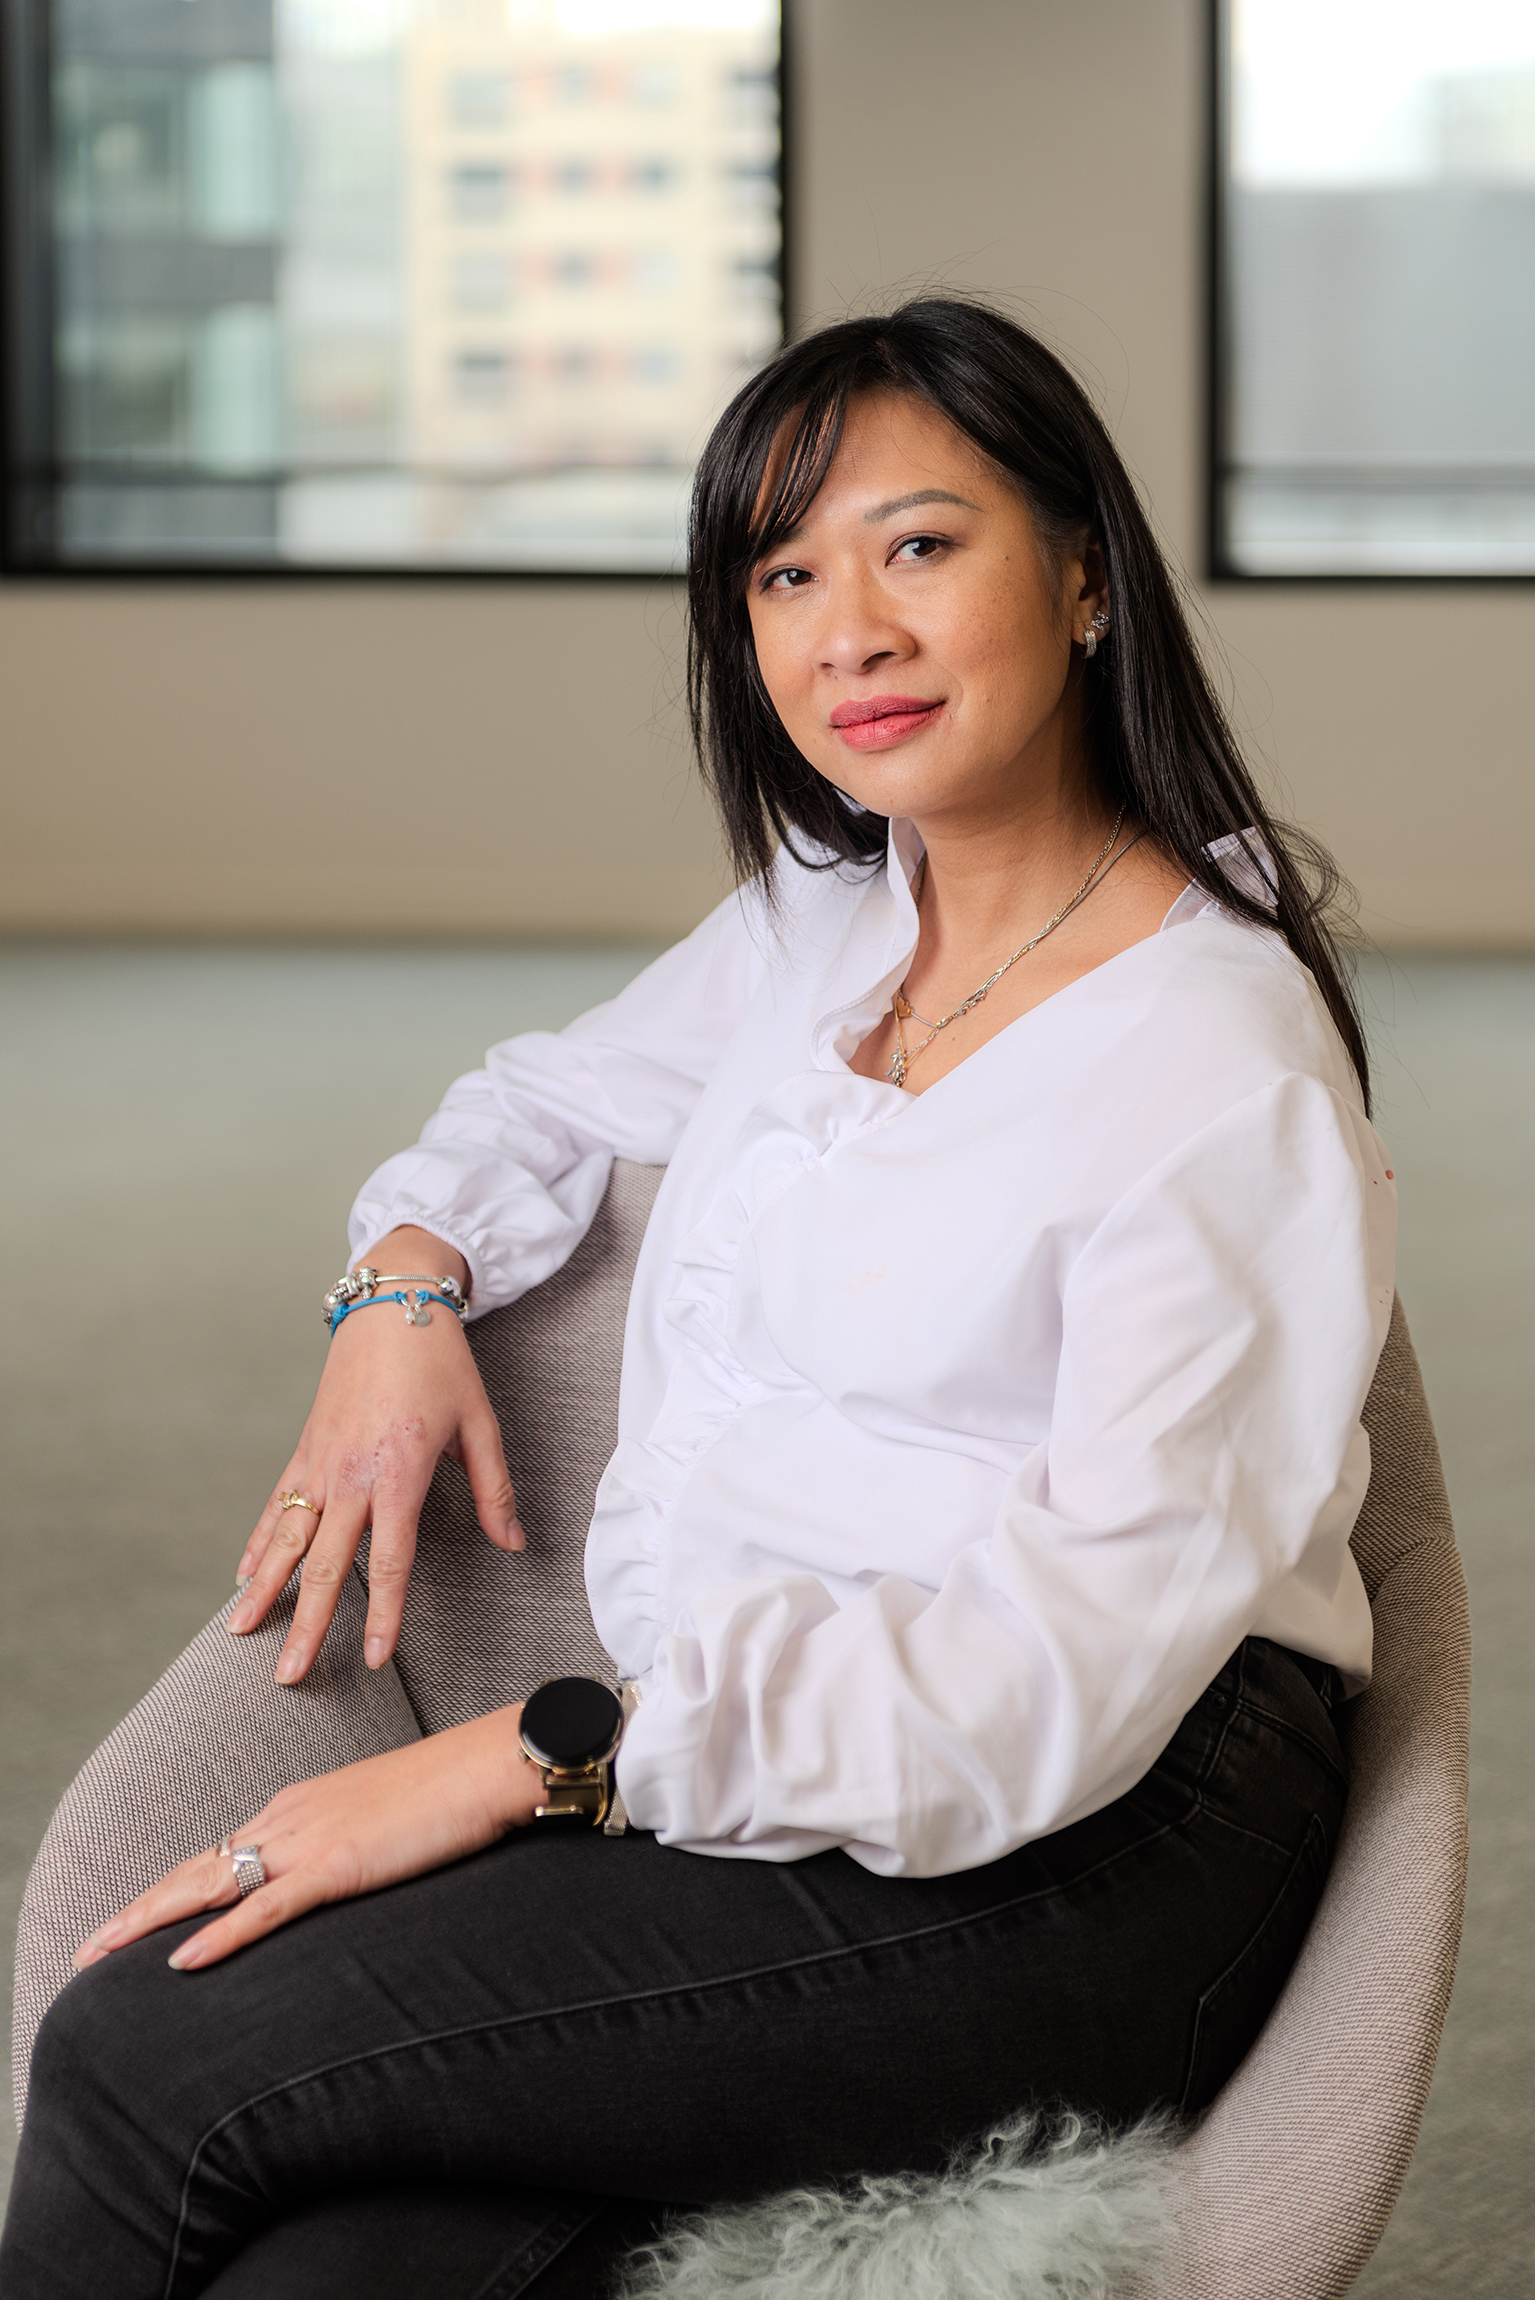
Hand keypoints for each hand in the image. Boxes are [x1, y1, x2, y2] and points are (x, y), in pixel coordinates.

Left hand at [73, 1706, 538, 1974]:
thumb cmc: (454, 1790)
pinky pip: (265, 1907)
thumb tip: (346, 1871)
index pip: (222, 1853)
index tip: (135, 1920)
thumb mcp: (388, 1818)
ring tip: (100, 1955)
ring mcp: (311, 1838)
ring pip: (211, 1884)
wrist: (490, 1763)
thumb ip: (354, 1843)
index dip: (172, 1888)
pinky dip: (220, 1936)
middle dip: (139, 1909)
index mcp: (303, 1805)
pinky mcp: (339, 1864)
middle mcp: (292, 1815)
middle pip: (198, 1867)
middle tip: (90, 1948)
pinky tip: (180, 1962)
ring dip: (150, 1922)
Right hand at [232, 1227, 521, 1682]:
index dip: (385, 1614)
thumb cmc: (441, 1363)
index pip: (391, 1561)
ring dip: (264, 1590)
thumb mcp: (480, 1424)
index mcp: (399, 1472)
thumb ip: (495, 1490)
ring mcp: (321, 1462)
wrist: (391, 1304)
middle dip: (307, 1624)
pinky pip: (277, 1504)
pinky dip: (260, 1541)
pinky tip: (244, 1574)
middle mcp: (351, 1474)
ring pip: (287, 1539)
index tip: (375, 1659)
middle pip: (326, 1564)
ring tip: (240, 1634)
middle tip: (289, 1676)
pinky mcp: (306, 1449)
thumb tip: (514, 1544)